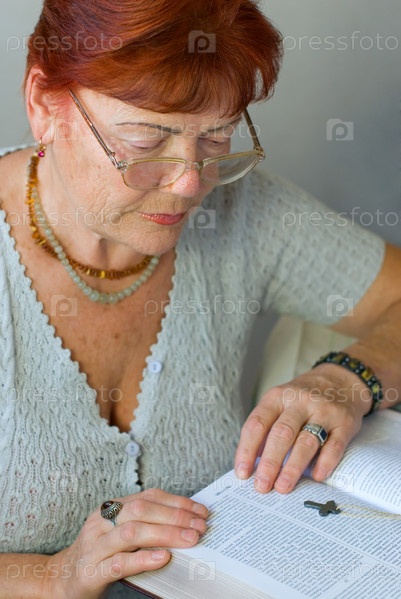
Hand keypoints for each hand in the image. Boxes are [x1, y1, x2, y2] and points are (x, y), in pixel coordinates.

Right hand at [44, 489, 208, 598]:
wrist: (60, 579)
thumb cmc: (98, 555)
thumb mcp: (119, 533)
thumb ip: (144, 524)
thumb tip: (185, 522)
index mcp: (111, 509)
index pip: (148, 497)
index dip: (177, 502)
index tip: (200, 511)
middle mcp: (102, 522)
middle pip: (141, 511)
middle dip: (175, 516)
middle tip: (200, 526)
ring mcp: (94, 546)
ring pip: (132, 532)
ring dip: (165, 534)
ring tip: (189, 540)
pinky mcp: (91, 571)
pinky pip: (118, 563)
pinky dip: (143, 559)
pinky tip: (163, 558)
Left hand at [235, 364, 370, 493]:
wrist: (340, 380)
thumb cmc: (302, 398)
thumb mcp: (279, 402)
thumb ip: (266, 427)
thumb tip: (251, 461)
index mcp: (278, 397)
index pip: (257, 423)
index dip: (247, 449)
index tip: (242, 472)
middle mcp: (300, 402)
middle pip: (282, 433)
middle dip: (270, 463)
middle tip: (262, 485)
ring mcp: (324, 411)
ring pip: (306, 441)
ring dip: (293, 467)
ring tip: (283, 487)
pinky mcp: (344, 422)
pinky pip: (335, 445)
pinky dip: (325, 462)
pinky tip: (316, 476)